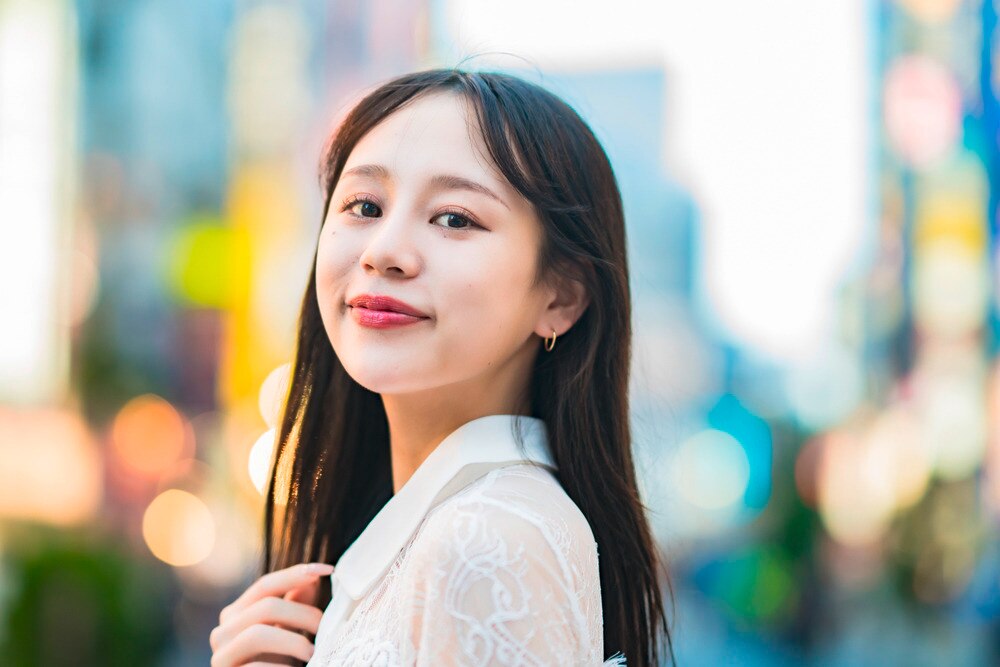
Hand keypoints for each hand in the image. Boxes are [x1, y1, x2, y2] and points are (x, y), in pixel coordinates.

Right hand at [210, 562, 333, 665]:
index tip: (327, 569)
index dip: (296, 574)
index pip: (265, 585)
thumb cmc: (276, 662)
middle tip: (325, 627)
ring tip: (313, 652)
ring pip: (257, 634)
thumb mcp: (287, 631)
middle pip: (265, 607)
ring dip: (294, 642)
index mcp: (237, 614)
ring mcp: (221, 656)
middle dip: (302, 614)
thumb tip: (312, 578)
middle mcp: (223, 631)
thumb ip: (295, 604)